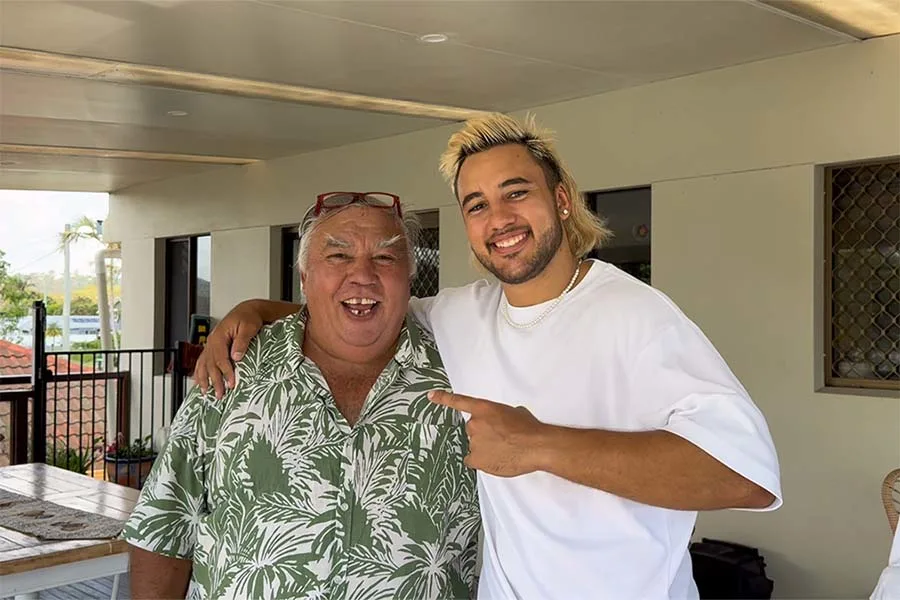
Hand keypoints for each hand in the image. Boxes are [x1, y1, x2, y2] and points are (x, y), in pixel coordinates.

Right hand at [194, 301, 263, 397]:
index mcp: (219, 336)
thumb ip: (242, 341)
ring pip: (203, 364)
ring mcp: (210, 345)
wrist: (246, 311)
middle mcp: (212, 341)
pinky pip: (203, 362)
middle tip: (220, 395)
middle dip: (214, 381)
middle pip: (211, 364)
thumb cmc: (249, 317)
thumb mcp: (249, 327)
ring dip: (204, 379)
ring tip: (206, 393)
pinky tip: (199, 382)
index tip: (231, 384)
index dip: (225, 372)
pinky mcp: (213, 348)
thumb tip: (236, 356)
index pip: (221, 358)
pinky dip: (200, 373)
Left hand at [428, 390, 546, 476]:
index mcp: (483, 408)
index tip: (431, 396)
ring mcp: (473, 442)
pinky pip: (473, 461)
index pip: (458, 402)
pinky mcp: (476, 459)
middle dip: (484, 434)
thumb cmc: (529, 428)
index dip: (443, 399)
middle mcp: (474, 424)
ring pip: (475, 446)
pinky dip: (482, 461)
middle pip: (473, 429)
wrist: (535, 446)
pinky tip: (496, 460)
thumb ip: (499, 415)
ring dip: (486, 448)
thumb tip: (501, 422)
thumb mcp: (514, 412)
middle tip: (501, 438)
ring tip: (504, 450)